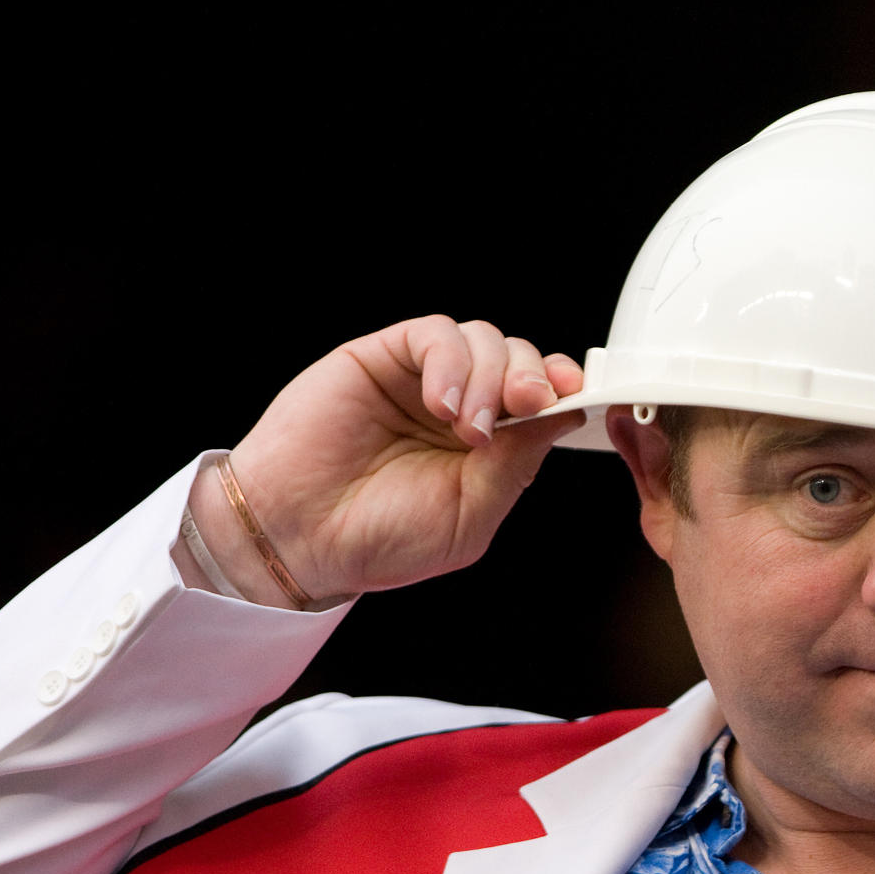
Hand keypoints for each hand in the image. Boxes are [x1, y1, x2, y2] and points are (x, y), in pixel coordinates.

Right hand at [190, 315, 583, 604]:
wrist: (299, 537)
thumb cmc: (378, 538)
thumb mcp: (469, 516)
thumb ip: (515, 466)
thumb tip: (564, 414)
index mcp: (490, 446)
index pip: (543, 398)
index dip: (564, 389)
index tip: (575, 395)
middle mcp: (463, 406)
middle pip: (521, 359)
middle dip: (534, 378)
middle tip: (524, 408)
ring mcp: (424, 380)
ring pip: (485, 340)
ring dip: (490, 376)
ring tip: (466, 428)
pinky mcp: (384, 358)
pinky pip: (434, 335)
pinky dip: (450, 362)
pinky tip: (440, 403)